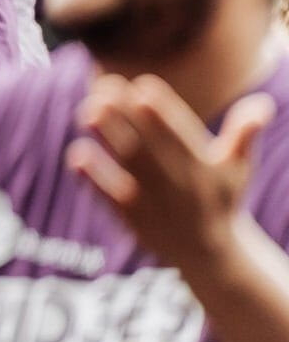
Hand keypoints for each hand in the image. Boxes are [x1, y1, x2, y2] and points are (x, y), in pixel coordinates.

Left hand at [67, 74, 275, 272]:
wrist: (209, 255)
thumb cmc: (220, 198)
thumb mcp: (237, 169)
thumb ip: (244, 135)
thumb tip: (265, 103)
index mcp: (204, 167)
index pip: (182, 136)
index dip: (163, 113)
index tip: (143, 87)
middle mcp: (179, 184)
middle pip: (150, 147)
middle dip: (127, 118)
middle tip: (104, 88)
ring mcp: (154, 203)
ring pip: (129, 167)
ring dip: (108, 139)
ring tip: (87, 111)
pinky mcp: (132, 219)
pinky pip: (110, 198)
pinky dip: (94, 179)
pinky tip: (76, 156)